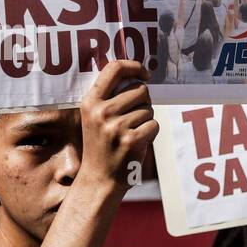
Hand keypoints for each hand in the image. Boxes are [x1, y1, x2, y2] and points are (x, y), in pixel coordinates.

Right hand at [77, 59, 157, 193]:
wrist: (99, 179)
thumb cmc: (101, 145)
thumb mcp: (94, 117)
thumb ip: (110, 96)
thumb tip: (139, 77)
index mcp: (91, 101)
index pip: (114, 69)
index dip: (134, 66)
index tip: (145, 74)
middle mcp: (102, 111)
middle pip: (140, 90)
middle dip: (143, 102)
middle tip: (132, 119)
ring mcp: (116, 126)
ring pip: (149, 109)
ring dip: (146, 120)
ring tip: (130, 134)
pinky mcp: (132, 140)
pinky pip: (154, 125)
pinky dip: (151, 133)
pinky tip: (137, 143)